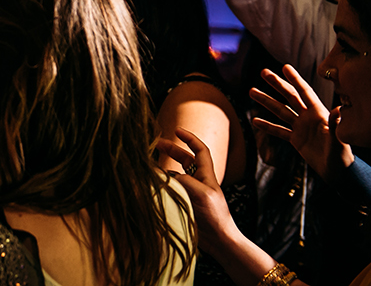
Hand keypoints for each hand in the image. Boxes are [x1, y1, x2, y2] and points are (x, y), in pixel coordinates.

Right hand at [158, 129, 245, 260]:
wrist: (220, 241)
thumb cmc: (215, 216)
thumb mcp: (201, 193)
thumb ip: (183, 180)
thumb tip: (163, 173)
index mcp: (207, 176)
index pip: (200, 151)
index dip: (190, 138)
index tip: (177, 130)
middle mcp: (199, 182)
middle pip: (185, 160)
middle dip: (172, 149)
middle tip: (156, 144)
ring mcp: (191, 194)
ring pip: (176, 174)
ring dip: (164, 168)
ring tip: (150, 166)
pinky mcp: (185, 205)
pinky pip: (171, 190)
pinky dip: (162, 185)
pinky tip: (153, 186)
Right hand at [250, 65, 353, 179]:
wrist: (338, 173)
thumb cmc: (342, 156)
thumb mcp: (339, 139)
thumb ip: (336, 124)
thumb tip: (339, 108)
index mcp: (319, 113)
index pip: (305, 92)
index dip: (295, 79)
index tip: (285, 67)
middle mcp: (308, 117)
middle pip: (290, 96)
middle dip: (277, 84)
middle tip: (264, 72)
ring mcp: (301, 128)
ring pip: (281, 111)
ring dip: (266, 101)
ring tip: (252, 91)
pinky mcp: (296, 140)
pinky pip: (279, 130)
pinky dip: (267, 125)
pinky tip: (255, 120)